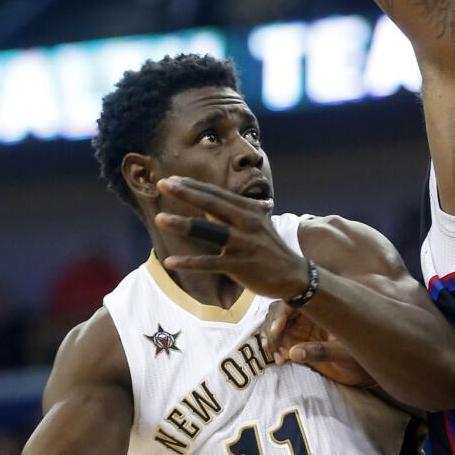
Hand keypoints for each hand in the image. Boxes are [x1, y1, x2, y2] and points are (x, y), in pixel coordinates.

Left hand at [154, 177, 309, 299]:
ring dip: (183, 224)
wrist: (294, 275)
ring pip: (209, 231)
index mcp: (248, 210)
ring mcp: (244, 243)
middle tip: (162, 184)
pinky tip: (171, 262)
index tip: (171, 179)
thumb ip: (231, 214)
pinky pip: (211, 263)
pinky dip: (190, 263)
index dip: (193, 185)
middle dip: (185, 193)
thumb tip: (206, 207)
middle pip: (211, 203)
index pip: (216, 193)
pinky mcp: (241, 265)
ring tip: (159, 219)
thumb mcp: (256, 225)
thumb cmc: (270, 249)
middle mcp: (246, 222)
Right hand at [260, 301, 375, 387]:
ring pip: (275, 324)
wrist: (363, 370)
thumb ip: (321, 352)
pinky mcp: (297, 339)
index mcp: (322, 307)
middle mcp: (309, 313)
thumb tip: (294, 353)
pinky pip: (279, 339)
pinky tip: (281, 361)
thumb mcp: (343, 354)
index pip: (294, 300)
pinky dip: (276, 348)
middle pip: (279, 311)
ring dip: (272, 339)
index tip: (278, 330)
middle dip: (272, 327)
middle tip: (273, 348)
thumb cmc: (359, 356)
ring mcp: (301, 326)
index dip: (282, 312)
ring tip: (279, 357)